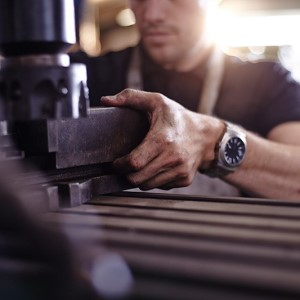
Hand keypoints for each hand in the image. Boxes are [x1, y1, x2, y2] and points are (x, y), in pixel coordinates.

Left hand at [101, 89, 223, 189]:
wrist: (206, 135)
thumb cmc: (179, 118)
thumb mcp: (157, 101)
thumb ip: (130, 97)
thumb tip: (106, 100)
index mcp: (162, 139)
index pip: (134, 163)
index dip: (120, 165)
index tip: (116, 162)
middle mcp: (173, 158)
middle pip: (137, 179)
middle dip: (126, 174)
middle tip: (126, 165)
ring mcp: (180, 171)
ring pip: (147, 186)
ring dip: (140, 178)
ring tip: (142, 165)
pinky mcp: (185, 179)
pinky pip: (161, 187)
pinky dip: (154, 180)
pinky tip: (157, 167)